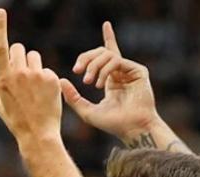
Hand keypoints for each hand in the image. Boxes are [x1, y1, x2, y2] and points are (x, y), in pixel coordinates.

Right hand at [0, 9, 62, 147]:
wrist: (37, 134)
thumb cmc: (16, 120)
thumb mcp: (0, 103)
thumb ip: (0, 82)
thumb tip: (3, 69)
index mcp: (3, 78)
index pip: (0, 47)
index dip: (0, 28)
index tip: (1, 11)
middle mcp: (19, 73)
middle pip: (19, 48)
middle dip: (19, 56)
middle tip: (22, 73)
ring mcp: (36, 75)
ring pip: (34, 58)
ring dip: (33, 67)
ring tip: (34, 89)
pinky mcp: (51, 79)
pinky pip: (47, 70)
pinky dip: (46, 80)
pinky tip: (45, 95)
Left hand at [60, 21, 158, 137]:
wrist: (131, 129)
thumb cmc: (112, 124)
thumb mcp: (86, 111)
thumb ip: (73, 97)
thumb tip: (61, 80)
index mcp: (112, 79)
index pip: (109, 54)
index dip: (109, 37)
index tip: (106, 24)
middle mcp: (122, 73)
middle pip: (102, 52)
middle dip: (86, 58)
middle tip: (77, 70)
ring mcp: (130, 71)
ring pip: (107, 54)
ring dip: (94, 66)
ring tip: (89, 82)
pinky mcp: (138, 71)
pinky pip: (116, 60)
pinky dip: (105, 70)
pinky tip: (101, 84)